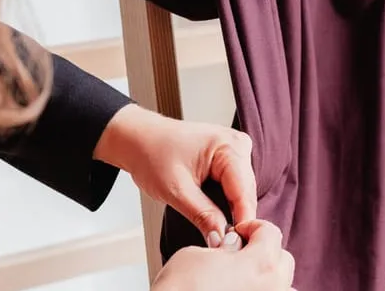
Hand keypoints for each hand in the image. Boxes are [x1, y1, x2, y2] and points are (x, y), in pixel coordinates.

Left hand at [94, 104, 256, 243]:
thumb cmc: (151, 153)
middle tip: (221, 243)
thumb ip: (202, 216)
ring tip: (218, 230)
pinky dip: (227, 202)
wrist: (138, 140)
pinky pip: (236, 186)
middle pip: (246, 193)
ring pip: (243, 192)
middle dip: (236, 218)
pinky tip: (217, 213)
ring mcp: (235, 150)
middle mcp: (237, 145)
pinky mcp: (229, 158)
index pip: (243, 192)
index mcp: (228, 146)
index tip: (235, 245)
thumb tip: (221, 239)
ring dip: (232, 211)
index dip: (241, 222)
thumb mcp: (176, 190)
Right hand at [152, 220, 295, 290]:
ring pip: (283, 285)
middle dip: (265, 250)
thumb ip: (222, 247)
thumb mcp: (195, 255)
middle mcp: (272, 287)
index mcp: (260, 263)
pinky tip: (245, 290)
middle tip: (240, 252)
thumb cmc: (178, 290)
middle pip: (283, 259)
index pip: (271, 232)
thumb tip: (231, 247)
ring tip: (243, 276)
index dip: (252, 226)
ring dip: (268, 276)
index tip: (239, 231)